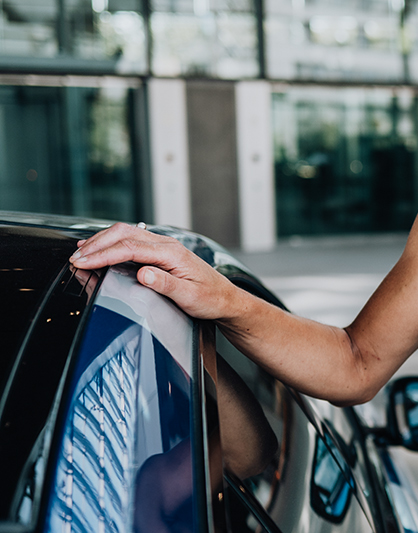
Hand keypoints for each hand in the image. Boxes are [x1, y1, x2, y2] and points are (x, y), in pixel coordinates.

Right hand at [70, 223, 241, 321]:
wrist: (225, 299)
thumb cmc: (211, 299)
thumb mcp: (190, 297)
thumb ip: (166, 285)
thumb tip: (144, 274)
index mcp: (172, 253)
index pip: (130, 248)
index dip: (103, 255)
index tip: (84, 263)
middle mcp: (166, 244)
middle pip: (123, 234)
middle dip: (96, 244)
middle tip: (76, 259)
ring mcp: (163, 246)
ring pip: (125, 233)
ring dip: (101, 241)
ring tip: (81, 253)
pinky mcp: (160, 251)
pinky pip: (131, 240)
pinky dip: (111, 243)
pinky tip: (99, 249)